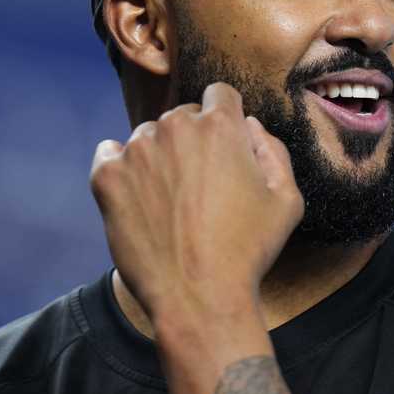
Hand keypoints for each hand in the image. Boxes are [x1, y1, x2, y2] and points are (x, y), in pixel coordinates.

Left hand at [89, 82, 304, 323]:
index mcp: (220, 126)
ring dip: (159, 157)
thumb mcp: (287, 200)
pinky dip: (122, 169)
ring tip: (172, 203)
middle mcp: (174, 127)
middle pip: (184, 116)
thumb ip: (273, 151)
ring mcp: (136, 150)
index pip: (220, 95)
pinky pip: (109, 153)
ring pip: (148, 136)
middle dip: (193, 142)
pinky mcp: (106, 176)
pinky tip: (139, 197)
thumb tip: (250, 127)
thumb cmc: (247, 251)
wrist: (198, 298)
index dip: (227, 119)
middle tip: (201, 188)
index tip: (225, 148)